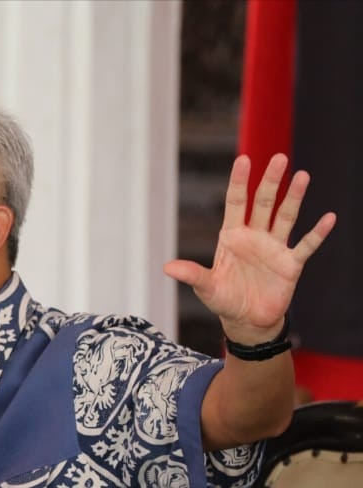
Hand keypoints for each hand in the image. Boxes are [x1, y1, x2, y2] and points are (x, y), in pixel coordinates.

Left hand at [164, 154, 335, 344]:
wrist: (247, 321)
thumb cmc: (224, 300)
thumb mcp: (206, 287)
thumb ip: (192, 274)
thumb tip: (167, 267)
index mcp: (232, 236)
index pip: (236, 203)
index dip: (239, 182)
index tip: (243, 160)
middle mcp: (255, 236)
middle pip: (264, 203)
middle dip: (270, 181)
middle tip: (279, 158)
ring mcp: (274, 248)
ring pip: (286, 217)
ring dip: (294, 197)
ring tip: (303, 176)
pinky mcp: (290, 264)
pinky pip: (305, 246)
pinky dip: (317, 233)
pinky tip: (329, 218)